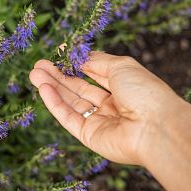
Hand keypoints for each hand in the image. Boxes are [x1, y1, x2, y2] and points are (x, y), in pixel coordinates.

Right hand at [29, 51, 182, 164]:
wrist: (157, 127)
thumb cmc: (144, 91)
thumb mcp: (121, 66)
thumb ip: (97, 61)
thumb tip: (79, 55)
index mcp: (122, 86)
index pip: (93, 73)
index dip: (75, 64)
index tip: (57, 54)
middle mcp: (110, 104)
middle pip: (78, 88)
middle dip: (58, 75)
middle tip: (38, 64)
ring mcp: (99, 121)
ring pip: (70, 102)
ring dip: (52, 87)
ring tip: (34, 73)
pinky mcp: (89, 136)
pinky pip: (68, 118)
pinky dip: (54, 103)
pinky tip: (43, 88)